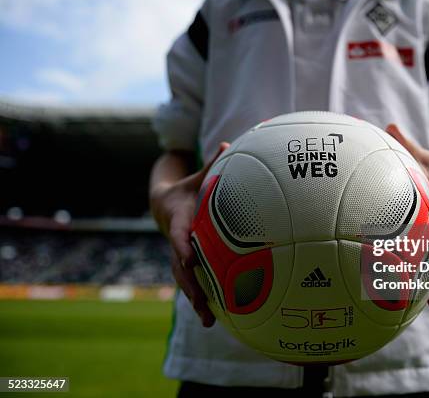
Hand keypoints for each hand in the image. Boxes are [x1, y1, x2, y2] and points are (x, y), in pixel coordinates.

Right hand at [150, 143, 228, 325]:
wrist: (164, 205)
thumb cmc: (186, 191)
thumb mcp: (195, 178)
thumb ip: (211, 166)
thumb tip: (227, 143)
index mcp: (179, 221)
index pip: (179, 236)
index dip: (183, 247)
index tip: (190, 260)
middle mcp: (177, 242)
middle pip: (181, 267)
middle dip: (189, 286)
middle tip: (199, 303)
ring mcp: (181, 256)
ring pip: (186, 281)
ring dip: (195, 301)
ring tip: (208, 322)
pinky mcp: (187, 264)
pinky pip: (194, 283)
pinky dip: (202, 299)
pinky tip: (214, 319)